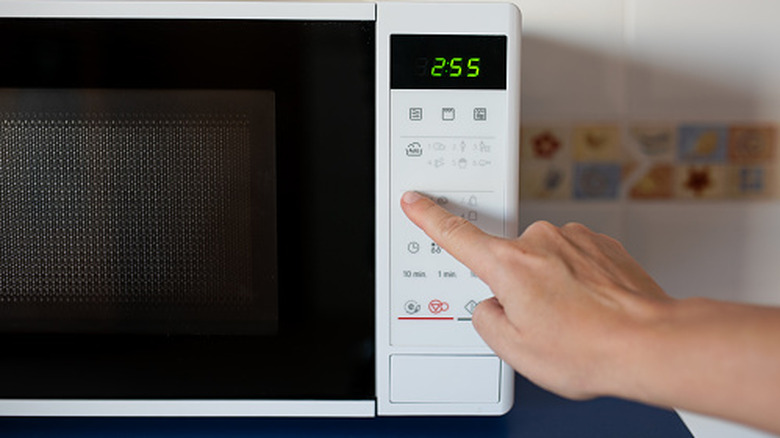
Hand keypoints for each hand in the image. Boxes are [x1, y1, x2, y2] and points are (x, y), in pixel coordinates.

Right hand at [400, 191, 672, 399]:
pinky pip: (575, 263)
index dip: (430, 218)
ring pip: (545, 265)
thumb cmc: (589, 349)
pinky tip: (592, 310)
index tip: (416, 201)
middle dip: (519, 291)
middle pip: (509, 264)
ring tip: (575, 321)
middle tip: (544, 323)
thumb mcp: (515, 350)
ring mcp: (574, 240)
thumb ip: (487, 320)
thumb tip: (493, 307)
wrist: (648, 343)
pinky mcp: (601, 245)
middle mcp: (540, 242)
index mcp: (509, 265)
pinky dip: (579, 284)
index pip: (456, 236)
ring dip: (553, 289)